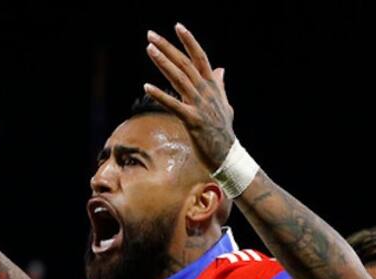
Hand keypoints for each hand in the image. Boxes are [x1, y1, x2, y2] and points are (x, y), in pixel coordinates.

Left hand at [143, 24, 234, 167]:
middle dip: (167, 47)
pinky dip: (160, 95)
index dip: (189, 41)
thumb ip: (220, 85)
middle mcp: (206, 92)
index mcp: (212, 86)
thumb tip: (220, 69)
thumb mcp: (225, 104)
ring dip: (163, 63)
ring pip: (179, 78)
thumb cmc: (223, 131)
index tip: (177, 26)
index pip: (200, 57)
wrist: (228, 155)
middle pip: (184, 63)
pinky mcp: (192, 120)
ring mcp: (199, 105)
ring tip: (149, 49)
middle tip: (151, 35)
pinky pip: (173, 104)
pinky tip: (146, 86)